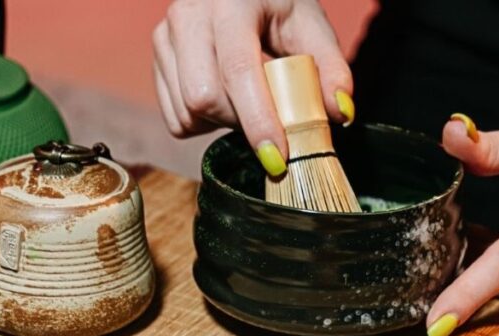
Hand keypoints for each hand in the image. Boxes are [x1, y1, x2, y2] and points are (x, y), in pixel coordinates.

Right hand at [152, 0, 354, 174]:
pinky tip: (223, 98)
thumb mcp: (310, 25)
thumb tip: (340, 113)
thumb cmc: (277, 4)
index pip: (238, 71)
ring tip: (244, 99)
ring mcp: (165, 36)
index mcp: (230, 4)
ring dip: (221, 123)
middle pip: (204, 98)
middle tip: (267, 114)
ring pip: (187, 113)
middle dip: (240, 121)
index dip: (257, 119)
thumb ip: (331, 68)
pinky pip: (176, 118)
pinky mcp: (157, 57)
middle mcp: (189, 16)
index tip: (277, 157)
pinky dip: (203, 123)